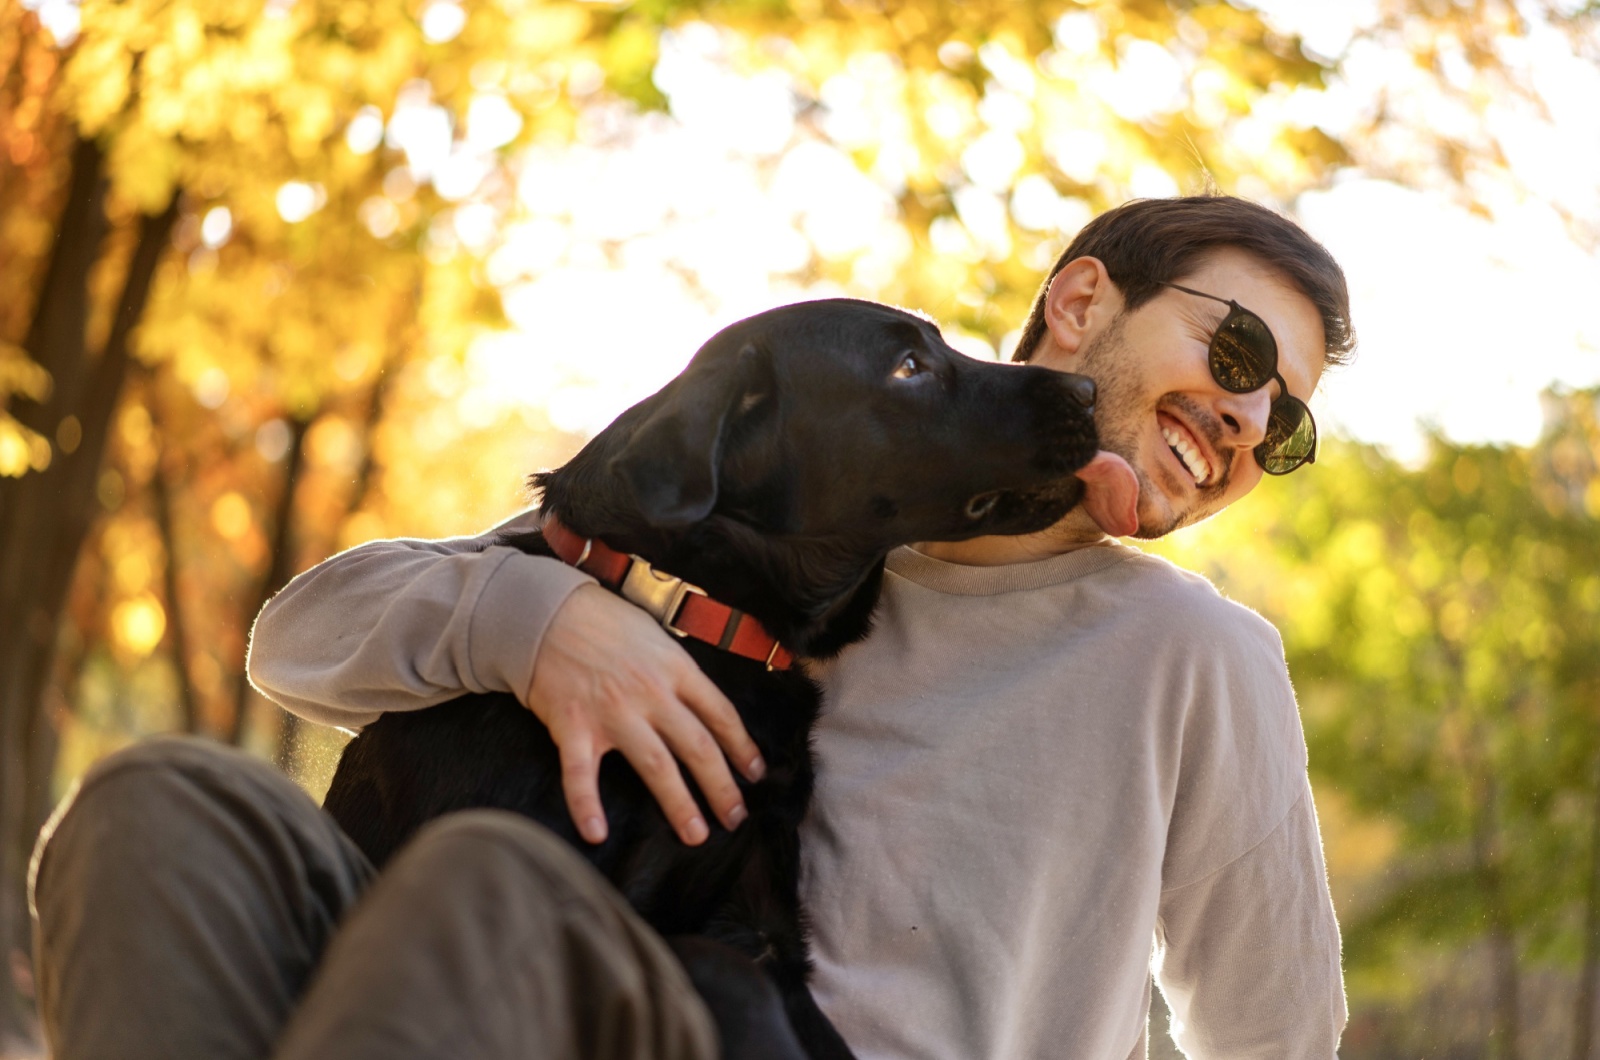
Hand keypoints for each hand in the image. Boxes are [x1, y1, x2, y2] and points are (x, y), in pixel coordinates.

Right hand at [525, 584, 765, 846]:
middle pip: (697, 747)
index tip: (755, 774)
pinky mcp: (573, 726)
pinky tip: (596, 833)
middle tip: (736, 819)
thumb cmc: (605, 622)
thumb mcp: (657, 636)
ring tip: (696, 835)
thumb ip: (679, 672)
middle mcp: (651, 694)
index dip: (742, 747)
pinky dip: (586, 805)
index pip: (720, 714)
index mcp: (676, 669)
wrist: (546, 612)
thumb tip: (704, 705)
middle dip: (721, 787)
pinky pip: (580, 774)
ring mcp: (612, 712)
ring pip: (656, 766)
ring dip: (679, 804)